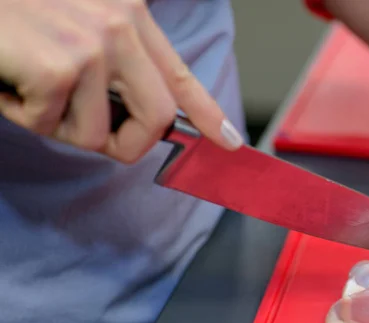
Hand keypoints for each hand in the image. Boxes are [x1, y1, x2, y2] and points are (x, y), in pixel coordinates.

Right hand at [0, 0, 242, 162]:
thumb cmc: (17, 13)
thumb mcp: (78, 23)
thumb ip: (116, 63)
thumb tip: (139, 118)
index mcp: (129, 14)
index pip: (180, 75)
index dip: (208, 114)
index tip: (228, 141)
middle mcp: (120, 28)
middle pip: (158, 119)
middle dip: (128, 144)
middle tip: (96, 137)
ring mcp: (92, 49)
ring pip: (96, 134)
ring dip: (57, 123)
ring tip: (29, 83)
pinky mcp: (58, 70)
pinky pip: (50, 127)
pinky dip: (22, 114)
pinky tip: (8, 78)